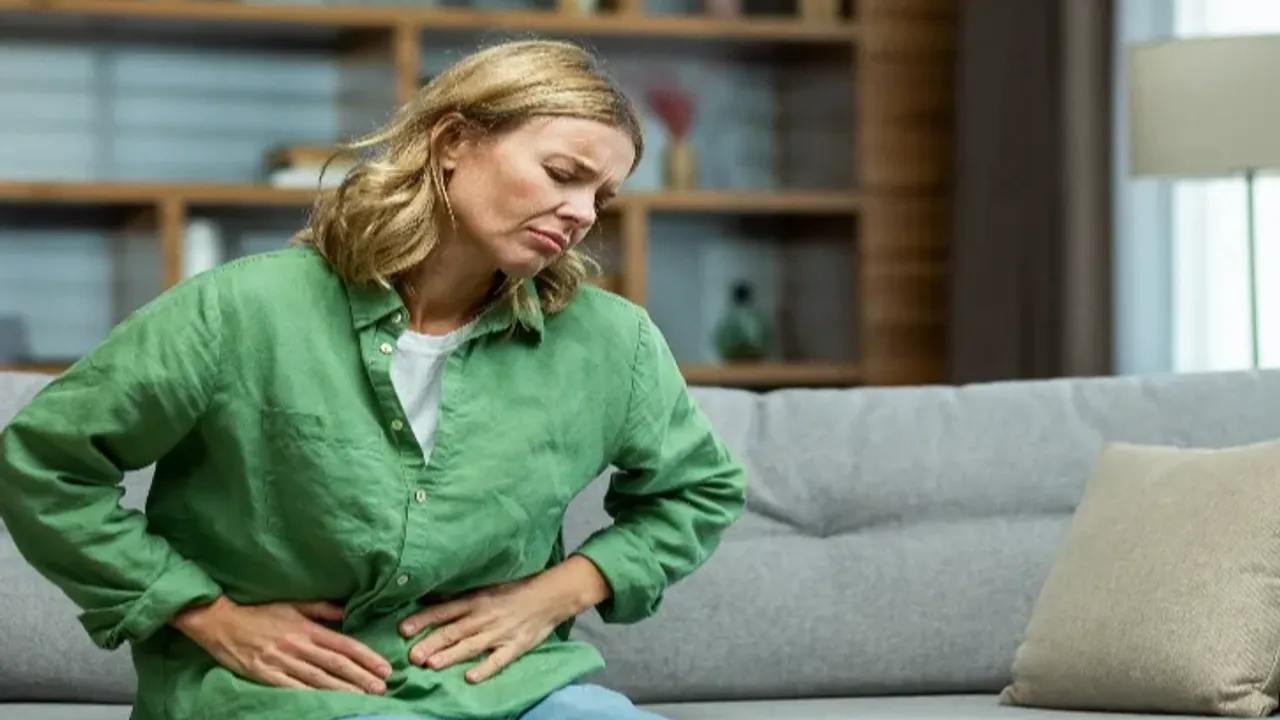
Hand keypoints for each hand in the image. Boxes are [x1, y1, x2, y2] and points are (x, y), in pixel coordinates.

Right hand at [171, 596, 391, 693]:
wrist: (220, 621)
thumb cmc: (258, 612)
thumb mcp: (292, 604)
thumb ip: (321, 609)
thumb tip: (347, 612)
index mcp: (306, 628)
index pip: (343, 644)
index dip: (366, 657)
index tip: (384, 667)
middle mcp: (297, 645)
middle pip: (335, 664)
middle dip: (361, 677)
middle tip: (382, 687)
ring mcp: (281, 662)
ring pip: (318, 679)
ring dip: (344, 689)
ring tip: (364, 697)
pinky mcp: (264, 675)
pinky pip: (292, 689)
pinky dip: (312, 697)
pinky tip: (328, 704)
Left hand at [399, 555, 610, 682]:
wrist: (549, 595)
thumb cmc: (513, 591)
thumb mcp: (485, 587)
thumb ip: (459, 598)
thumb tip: (429, 598)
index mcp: (475, 600)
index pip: (444, 610)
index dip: (423, 619)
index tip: (403, 629)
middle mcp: (484, 616)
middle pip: (453, 631)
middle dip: (432, 643)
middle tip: (412, 655)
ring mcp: (499, 633)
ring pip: (471, 645)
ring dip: (451, 655)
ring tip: (432, 665)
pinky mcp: (515, 646)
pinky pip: (498, 660)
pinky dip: (485, 668)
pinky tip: (470, 677)